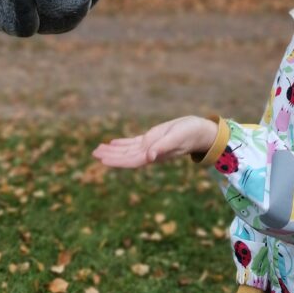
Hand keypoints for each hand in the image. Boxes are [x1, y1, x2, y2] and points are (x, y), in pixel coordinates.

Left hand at [92, 115, 217, 168]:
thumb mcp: (175, 138)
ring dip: (113, 150)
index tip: (102, 160)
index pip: (131, 160)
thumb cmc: (190, 134)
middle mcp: (149, 152)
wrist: (200, 132)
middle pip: (126, 156)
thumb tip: (148, 157)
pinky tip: (113, 143)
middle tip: (93, 153)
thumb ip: (162, 147)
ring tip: (98, 149)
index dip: (116, 161)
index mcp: (153, 154)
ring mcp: (150, 146)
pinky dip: (122, 143)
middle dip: (110, 156)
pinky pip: (134, 142)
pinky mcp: (152, 138)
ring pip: (127, 150)